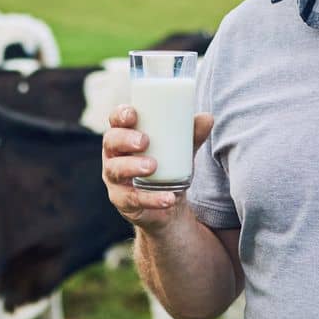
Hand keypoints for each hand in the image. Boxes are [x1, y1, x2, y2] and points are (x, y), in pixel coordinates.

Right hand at [102, 107, 213, 229]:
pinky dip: (151, 199)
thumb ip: (191, 135)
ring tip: (153, 167)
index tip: (133, 114)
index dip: (120, 115)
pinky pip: (133, 199)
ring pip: (116, 170)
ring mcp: (115, 179)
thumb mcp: (180, 149)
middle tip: (144, 141)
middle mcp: (115, 155)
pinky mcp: (122, 201)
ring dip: (133, 166)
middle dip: (125, 139)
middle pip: (110, 142)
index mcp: (125, 136)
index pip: (115, 120)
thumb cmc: (168, 166)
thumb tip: (207, 118)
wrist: (169, 203)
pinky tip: (168, 198)